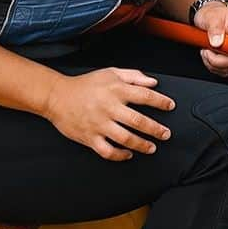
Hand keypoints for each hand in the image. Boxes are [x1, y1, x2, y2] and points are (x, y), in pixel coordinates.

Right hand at [45, 68, 174, 161]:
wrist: (57, 96)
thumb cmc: (86, 84)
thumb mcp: (111, 73)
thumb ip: (134, 76)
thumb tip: (153, 82)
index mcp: (116, 90)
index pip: (145, 96)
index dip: (161, 102)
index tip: (170, 106)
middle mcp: (109, 108)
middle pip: (138, 121)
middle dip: (156, 129)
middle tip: (166, 134)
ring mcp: (99, 124)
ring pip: (125, 139)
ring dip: (142, 145)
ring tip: (152, 147)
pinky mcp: (89, 137)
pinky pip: (107, 151)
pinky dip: (120, 155)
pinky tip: (128, 154)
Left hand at [193, 0, 227, 75]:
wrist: (205, 14)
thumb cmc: (212, 13)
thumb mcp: (212, 17)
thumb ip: (215, 28)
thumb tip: (217, 42)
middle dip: (218, 60)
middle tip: (208, 49)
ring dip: (212, 62)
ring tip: (206, 50)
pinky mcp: (225, 58)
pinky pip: (221, 70)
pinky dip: (211, 65)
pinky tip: (208, 54)